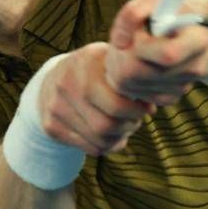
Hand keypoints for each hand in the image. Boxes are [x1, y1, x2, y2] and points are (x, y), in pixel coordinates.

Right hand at [35, 44, 156, 155]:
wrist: (52, 79)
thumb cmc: (94, 70)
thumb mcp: (110, 59)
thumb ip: (131, 72)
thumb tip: (156, 98)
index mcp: (86, 65)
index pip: (118, 104)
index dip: (138, 111)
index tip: (147, 108)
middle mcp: (66, 85)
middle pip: (107, 126)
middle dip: (130, 126)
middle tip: (136, 120)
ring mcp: (55, 107)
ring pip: (100, 141)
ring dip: (119, 138)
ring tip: (124, 126)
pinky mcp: (51, 127)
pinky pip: (89, 149)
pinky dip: (106, 146)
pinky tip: (110, 134)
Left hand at [104, 0, 207, 107]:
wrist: (173, 27)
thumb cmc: (161, 10)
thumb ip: (132, 13)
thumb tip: (121, 43)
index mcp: (198, 40)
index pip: (168, 55)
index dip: (141, 47)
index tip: (136, 34)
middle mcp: (197, 67)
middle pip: (143, 73)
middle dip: (123, 56)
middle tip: (123, 44)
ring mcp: (184, 85)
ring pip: (135, 86)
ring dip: (121, 68)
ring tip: (128, 50)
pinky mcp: (170, 97)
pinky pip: (137, 95)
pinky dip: (128, 81)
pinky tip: (134, 64)